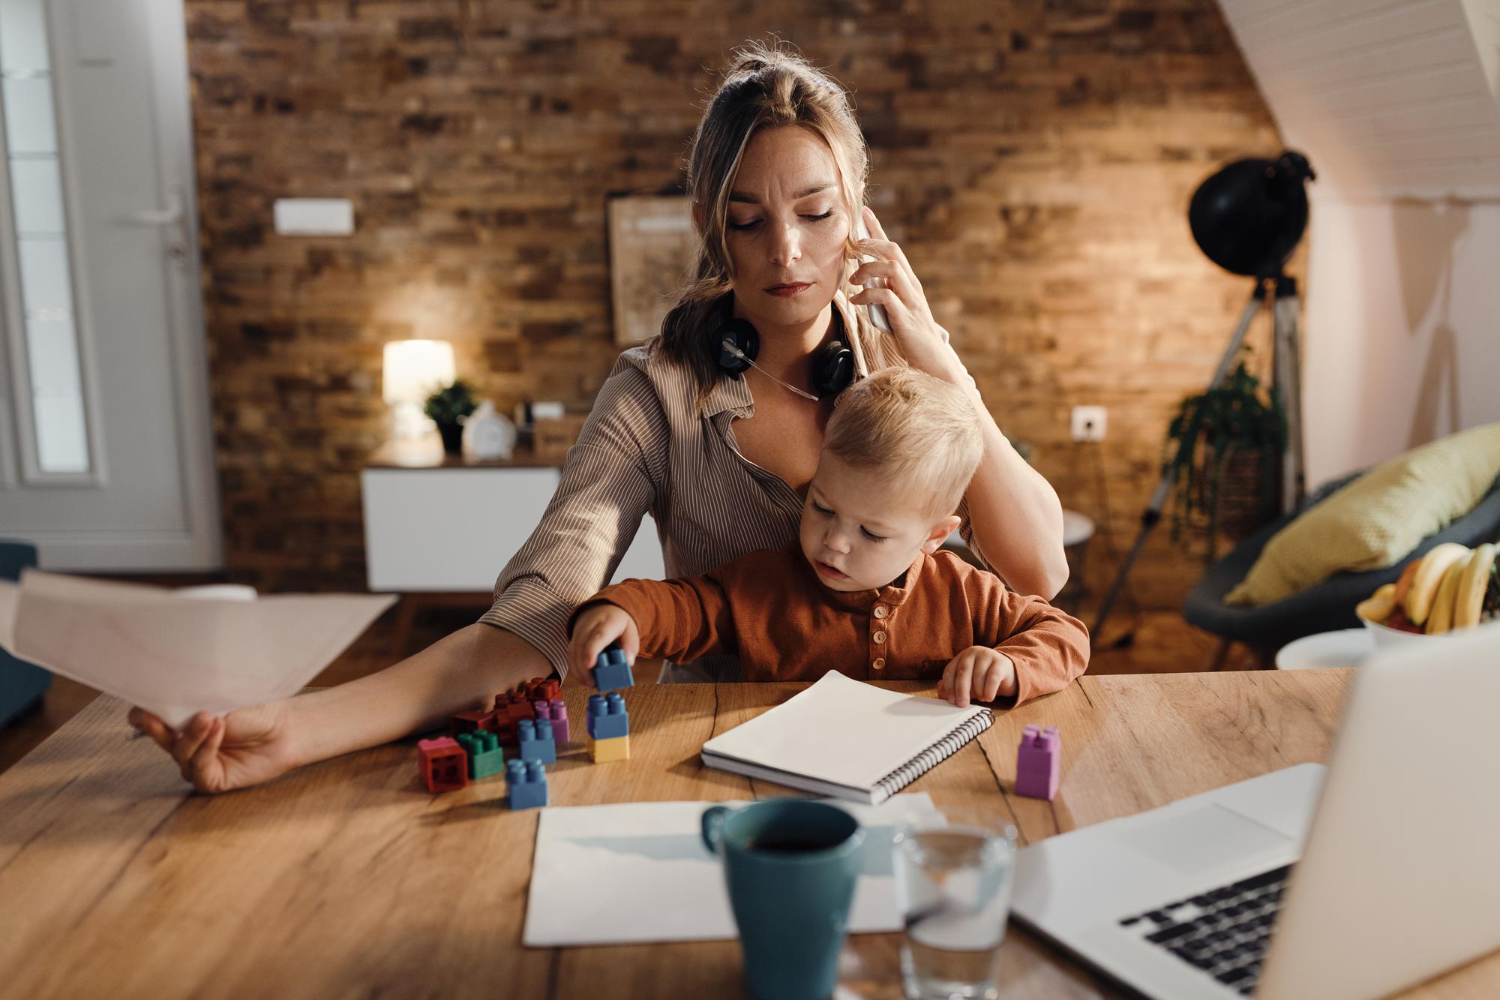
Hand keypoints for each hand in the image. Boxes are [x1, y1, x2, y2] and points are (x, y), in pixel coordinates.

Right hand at [128, 700, 299, 793]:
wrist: (284, 727)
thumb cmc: (254, 711)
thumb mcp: (221, 701)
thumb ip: (194, 703)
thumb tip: (168, 696)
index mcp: (182, 722)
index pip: (151, 721)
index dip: (142, 716)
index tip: (140, 708)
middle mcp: (185, 744)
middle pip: (160, 738)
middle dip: (155, 727)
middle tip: (152, 715)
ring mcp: (196, 764)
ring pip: (181, 753)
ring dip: (193, 735)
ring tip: (208, 717)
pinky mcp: (211, 781)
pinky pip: (200, 768)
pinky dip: (207, 747)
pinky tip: (218, 729)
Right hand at [567, 602, 639, 681]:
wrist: (603, 608)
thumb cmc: (618, 622)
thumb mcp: (630, 629)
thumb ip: (631, 645)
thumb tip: (628, 663)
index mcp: (606, 622)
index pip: (597, 636)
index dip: (591, 650)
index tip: (590, 665)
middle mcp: (589, 626)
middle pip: (582, 646)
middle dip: (584, 667)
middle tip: (593, 683)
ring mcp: (578, 631)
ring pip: (573, 651)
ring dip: (578, 670)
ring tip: (589, 684)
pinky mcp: (573, 639)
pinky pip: (570, 654)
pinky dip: (574, 668)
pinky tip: (583, 678)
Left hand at [849, 206, 966, 383]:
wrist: (932, 362)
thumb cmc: (912, 338)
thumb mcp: (895, 310)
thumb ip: (883, 294)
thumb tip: (863, 283)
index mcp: (908, 282)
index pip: (893, 248)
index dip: (878, 230)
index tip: (864, 213)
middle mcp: (911, 286)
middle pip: (893, 251)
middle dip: (870, 243)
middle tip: (852, 246)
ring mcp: (910, 300)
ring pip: (891, 269)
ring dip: (867, 269)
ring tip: (852, 280)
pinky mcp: (905, 317)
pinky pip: (885, 296)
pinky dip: (867, 295)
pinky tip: (857, 300)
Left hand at [937, 647, 1016, 706]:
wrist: (1008, 674)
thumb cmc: (983, 680)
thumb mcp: (967, 684)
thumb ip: (953, 687)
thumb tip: (941, 693)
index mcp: (961, 657)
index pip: (950, 671)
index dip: (949, 686)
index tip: (951, 700)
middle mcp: (973, 653)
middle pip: (963, 672)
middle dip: (961, 690)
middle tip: (962, 704)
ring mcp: (987, 655)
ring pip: (978, 675)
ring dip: (978, 691)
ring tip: (981, 699)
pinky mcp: (1001, 662)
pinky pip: (993, 677)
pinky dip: (989, 690)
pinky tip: (988, 698)